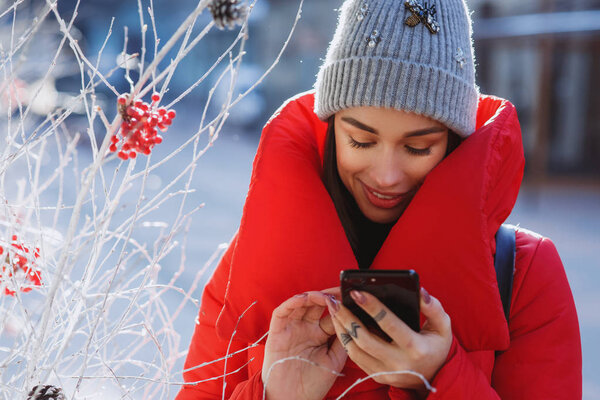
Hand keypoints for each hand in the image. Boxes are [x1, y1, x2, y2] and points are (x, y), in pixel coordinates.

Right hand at [262, 291, 347, 399]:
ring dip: (312, 296)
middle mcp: (307, 328)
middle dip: (329, 296)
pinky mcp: (277, 330)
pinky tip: (303, 299)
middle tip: (340, 291)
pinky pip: (282, 312)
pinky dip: (292, 303)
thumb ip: (342, 339)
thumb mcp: (335, 360)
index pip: (332, 314)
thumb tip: (354, 318)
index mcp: (321, 334)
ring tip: (324, 296)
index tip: (353, 298)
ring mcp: (292, 328)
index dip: (341, 306)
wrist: (291, 399)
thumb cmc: (313, 383)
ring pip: (301, 304)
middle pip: (317, 305)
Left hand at [326, 287, 451, 390]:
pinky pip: (355, 358)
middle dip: (347, 317)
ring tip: (334, 309)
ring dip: (341, 328)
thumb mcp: (443, 326)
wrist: (435, 376)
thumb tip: (419, 291)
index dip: (372, 307)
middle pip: (365, 338)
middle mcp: (399, 362)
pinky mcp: (377, 376)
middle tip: (336, 300)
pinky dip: (345, 340)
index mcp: (416, 347)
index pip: (389, 324)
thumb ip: (433, 307)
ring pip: (355, 350)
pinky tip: (339, 324)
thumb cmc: (437, 345)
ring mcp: (386, 372)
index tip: (356, 292)